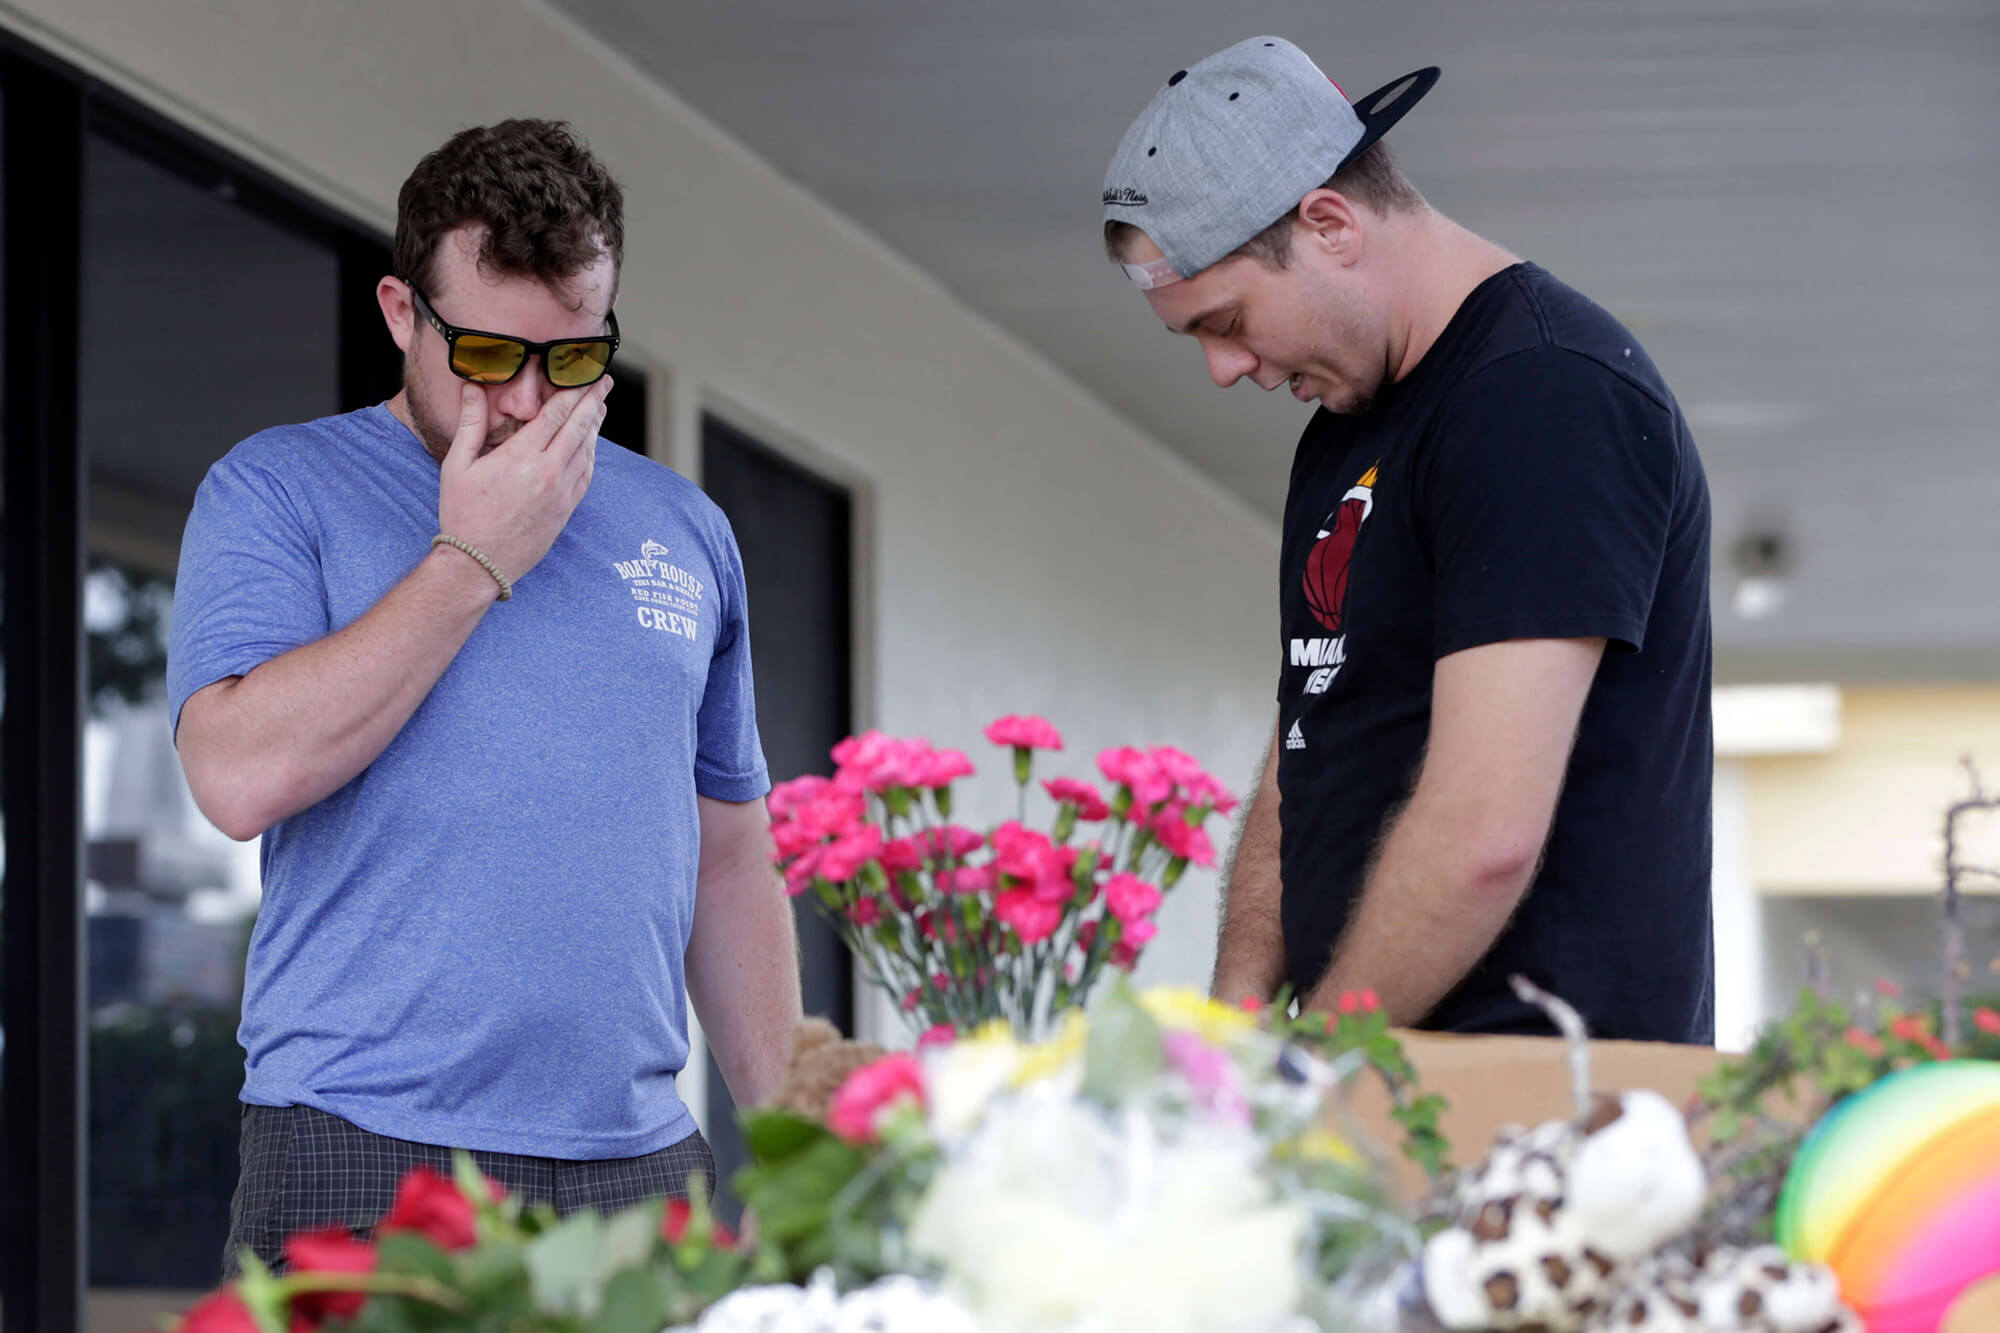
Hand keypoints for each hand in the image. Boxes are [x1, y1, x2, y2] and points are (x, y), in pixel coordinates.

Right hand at [436, 377, 609, 583]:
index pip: (555, 414)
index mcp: (521, 457)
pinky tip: (591, 444)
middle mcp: (548, 472)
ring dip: (595, 426)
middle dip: (593, 400)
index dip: (572, 391)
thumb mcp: (458, 465)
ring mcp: (561, 492)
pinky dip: (591, 454)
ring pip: (586, 450)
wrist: (479, 563)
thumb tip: (472, 388)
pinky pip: (586, 475)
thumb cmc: (463, 513)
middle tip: (605, 382)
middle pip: (579, 427)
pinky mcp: (566, 510)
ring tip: (600, 407)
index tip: (583, 375)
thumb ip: (470, 423)